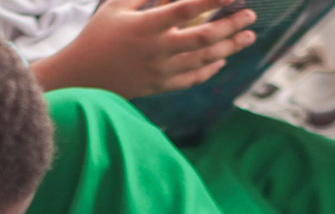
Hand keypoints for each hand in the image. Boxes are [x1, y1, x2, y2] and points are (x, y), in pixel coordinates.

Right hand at [32, 0, 256, 96]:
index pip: (184, 9)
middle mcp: (158, 50)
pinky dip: (210, 69)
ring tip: (248, 36)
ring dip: (230, 47)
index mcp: (146, 26)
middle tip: (250, 15)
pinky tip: (223, 59)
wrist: (85, 78)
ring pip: (204, 60)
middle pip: (204, 38)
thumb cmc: (99, 36)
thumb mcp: (117, 7)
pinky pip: (193, 78)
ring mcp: (162, 71)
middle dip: (231, 25)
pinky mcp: (162, 86)